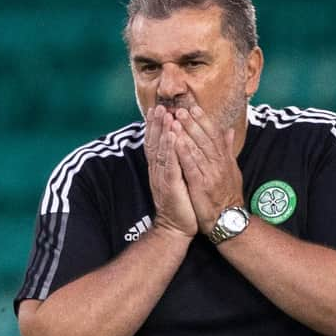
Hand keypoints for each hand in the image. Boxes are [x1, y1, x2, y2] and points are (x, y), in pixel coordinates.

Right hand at [145, 106, 197, 239]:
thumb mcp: (179, 180)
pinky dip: (170, 150)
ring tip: (165, 115)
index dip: (156, 126)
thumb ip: (179, 163)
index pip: (156, 143)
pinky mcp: (171, 185)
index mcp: (161, 169)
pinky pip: (170, 164)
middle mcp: (158, 171)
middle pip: (155, 143)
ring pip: (161, 150)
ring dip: (162, 132)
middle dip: (156, 124)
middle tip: (159, 107)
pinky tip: (172, 137)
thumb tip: (181, 149)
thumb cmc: (180, 204)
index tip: (158, 109)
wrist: (175, 228)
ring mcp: (163, 178)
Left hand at [172, 106, 243, 233]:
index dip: (204, 121)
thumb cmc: (228, 195)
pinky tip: (176, 142)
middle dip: (192, 123)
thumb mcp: (232, 170)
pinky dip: (184, 153)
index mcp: (224, 159)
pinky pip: (192, 167)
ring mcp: (210, 175)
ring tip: (175, 119)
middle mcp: (219, 164)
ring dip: (186, 133)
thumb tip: (229, 130)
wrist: (229, 220)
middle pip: (205, 139)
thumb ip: (228, 150)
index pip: (214, 135)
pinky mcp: (202, 186)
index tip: (194, 107)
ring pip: (198, 150)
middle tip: (180, 109)